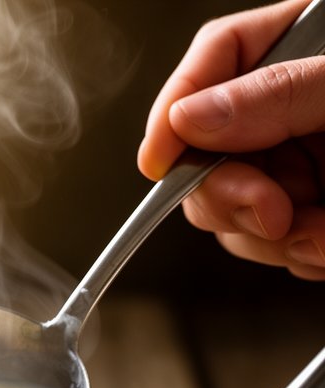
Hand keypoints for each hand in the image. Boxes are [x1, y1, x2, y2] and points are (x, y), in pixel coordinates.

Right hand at [137, 0, 324, 279]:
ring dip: (272, 239)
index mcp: (297, 51)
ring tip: (324, 235)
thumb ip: (277, 94)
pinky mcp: (309, 216)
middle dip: (229, 195)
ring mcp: (296, 167)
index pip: (213, 62)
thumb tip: (189, 119)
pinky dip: (300, 257)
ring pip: (234, 215)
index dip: (174, 112)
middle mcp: (286, 112)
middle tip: (271, 212)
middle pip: (207, 154)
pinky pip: (274, 249)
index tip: (157, 160)